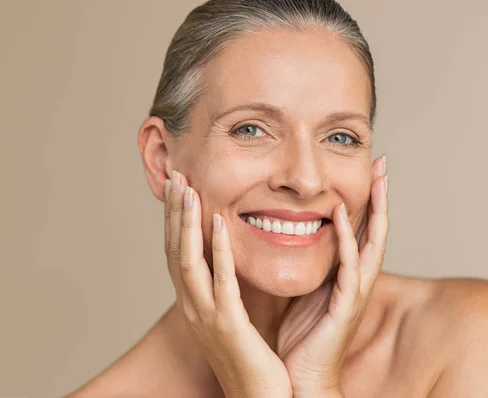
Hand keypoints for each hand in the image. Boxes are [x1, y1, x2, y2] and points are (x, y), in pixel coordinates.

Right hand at [164, 170, 290, 397]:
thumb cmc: (247, 358)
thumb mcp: (227, 317)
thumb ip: (222, 288)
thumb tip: (222, 261)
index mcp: (192, 302)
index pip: (176, 252)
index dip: (173, 220)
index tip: (176, 188)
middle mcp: (191, 305)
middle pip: (174, 250)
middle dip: (172, 212)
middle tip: (174, 176)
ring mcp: (205, 315)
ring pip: (188, 260)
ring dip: (186, 223)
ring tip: (187, 189)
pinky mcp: (227, 324)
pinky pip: (221, 280)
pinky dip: (218, 250)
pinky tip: (219, 223)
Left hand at [277, 155, 388, 396]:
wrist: (299, 378)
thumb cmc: (300, 337)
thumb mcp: (302, 290)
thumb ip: (304, 266)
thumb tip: (285, 237)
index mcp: (344, 276)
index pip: (359, 230)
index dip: (365, 200)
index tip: (366, 171)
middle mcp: (355, 280)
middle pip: (375, 230)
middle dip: (381, 196)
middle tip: (383, 162)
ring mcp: (354, 292)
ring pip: (372, 242)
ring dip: (376, 209)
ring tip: (378, 177)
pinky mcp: (346, 305)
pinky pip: (349, 266)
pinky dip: (347, 238)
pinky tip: (341, 214)